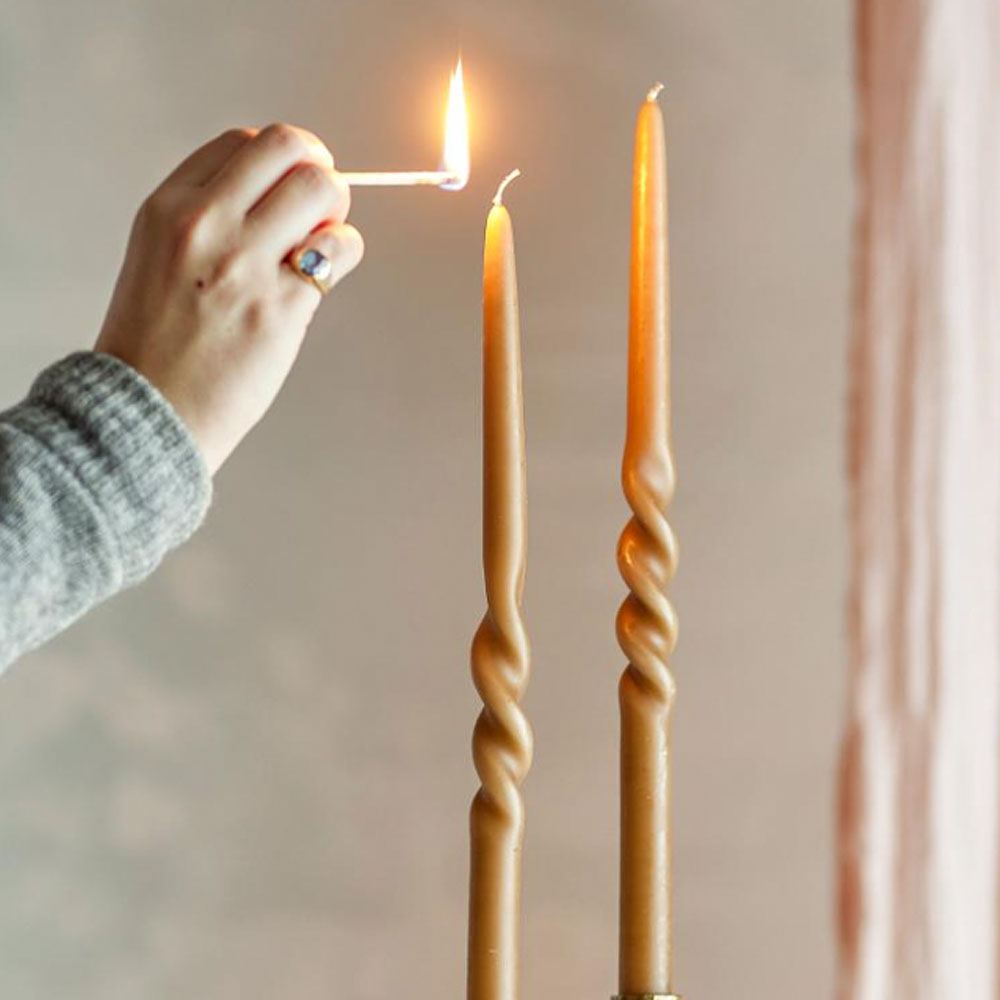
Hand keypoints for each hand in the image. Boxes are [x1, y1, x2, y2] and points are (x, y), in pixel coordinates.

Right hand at [95, 124, 363, 473]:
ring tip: (323, 242)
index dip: (281, 158)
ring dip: (337, 209)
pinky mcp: (281, 307)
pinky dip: (345, 253)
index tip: (292, 181)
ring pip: (322, 189)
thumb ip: (210, 220)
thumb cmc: (157, 343)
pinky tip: (325, 274)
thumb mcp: (159, 258)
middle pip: (289, 148)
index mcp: (169, 208)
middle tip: (320, 203)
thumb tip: (282, 194)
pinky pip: (340, 249)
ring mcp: (245, 264)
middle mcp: (206, 225)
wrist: (148, 412)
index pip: (242, 144)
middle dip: (318, 169)